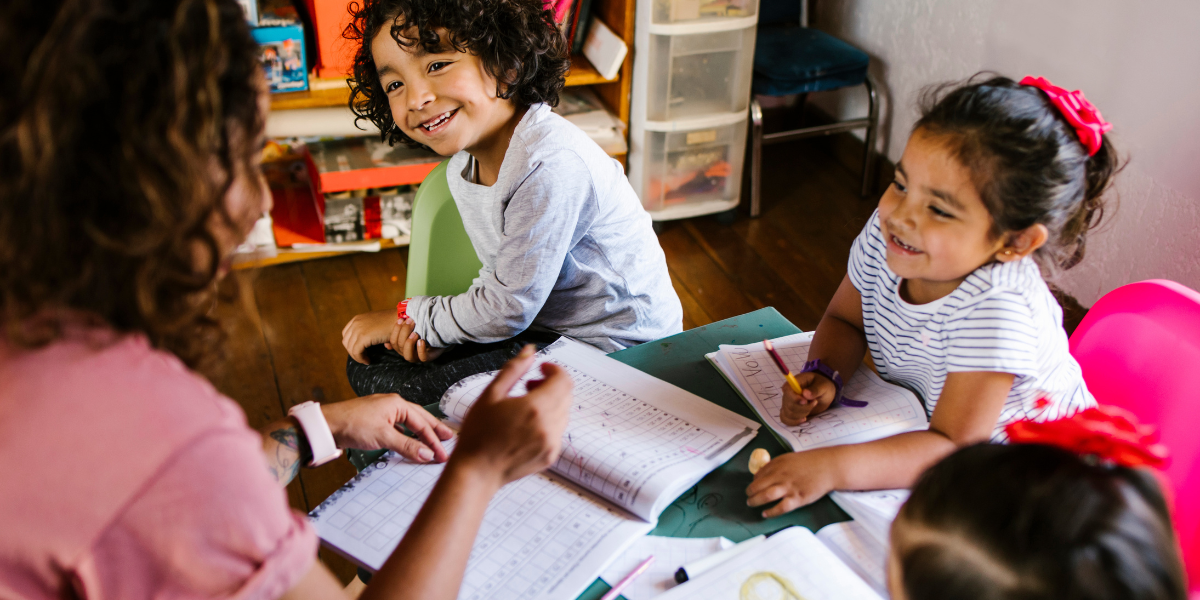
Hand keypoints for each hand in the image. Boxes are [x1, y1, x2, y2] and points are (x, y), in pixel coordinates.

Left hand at [322, 394, 453, 462]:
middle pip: (420, 419)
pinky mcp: (376, 422)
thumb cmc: (352, 424)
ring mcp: (384, 413)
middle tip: (449, 439)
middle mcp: (393, 405)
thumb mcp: (383, 436)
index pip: (422, 424)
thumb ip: (407, 446)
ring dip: (422, 434)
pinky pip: (399, 429)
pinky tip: (411, 442)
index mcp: (398, 404)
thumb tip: (427, 454)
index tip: (442, 455)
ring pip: (409, 424)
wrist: (326, 425)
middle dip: (434, 431)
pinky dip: (408, 436)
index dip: (434, 441)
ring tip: (434, 441)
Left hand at [342, 309, 398, 363]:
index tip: (360, 350)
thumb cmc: (395, 323)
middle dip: (353, 351)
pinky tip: (368, 361)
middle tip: (362, 357)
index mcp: (357, 319)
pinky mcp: (363, 337)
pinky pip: (356, 352)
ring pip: (350, 348)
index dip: (351, 344)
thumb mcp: (379, 326)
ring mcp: (358, 329)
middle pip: (346, 342)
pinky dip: (360, 358)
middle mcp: (355, 323)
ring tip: (366, 360)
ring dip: (357, 356)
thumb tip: (384, 346)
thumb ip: (375, 334)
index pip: (346, 334)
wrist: (402, 319)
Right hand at [386, 317, 448, 362]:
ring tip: (415, 333)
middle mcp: (408, 352)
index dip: (396, 330)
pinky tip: (421, 341)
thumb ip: (403, 328)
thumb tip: (390, 336)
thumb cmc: (425, 330)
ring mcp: (418, 357)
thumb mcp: (414, 327)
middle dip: (404, 332)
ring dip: (409, 343)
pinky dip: (421, 350)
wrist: (441, 334)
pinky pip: (423, 358)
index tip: (401, 319)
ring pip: (408, 356)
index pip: (393, 341)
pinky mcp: (429, 357)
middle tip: (411, 321)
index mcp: (402, 346)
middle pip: (400, 346)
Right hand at [453, 345, 571, 485]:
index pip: (563, 380)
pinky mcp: (551, 455)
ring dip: (551, 402)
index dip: (554, 369)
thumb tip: (530, 351)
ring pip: (564, 412)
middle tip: (529, 386)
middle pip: (566, 394)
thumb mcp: (491, 395)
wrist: (477, 471)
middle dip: (551, 384)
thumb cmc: (478, 433)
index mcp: (535, 408)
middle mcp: (549, 426)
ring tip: (524, 406)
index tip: (541, 368)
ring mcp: (552, 443)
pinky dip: (549, 421)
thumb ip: (514, 369)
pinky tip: (526, 424)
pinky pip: (559, 430)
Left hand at [745, 450, 837, 516]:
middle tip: (748, 497)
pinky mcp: (798, 498)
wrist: (829, 467)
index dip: (753, 482)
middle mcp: (781, 475)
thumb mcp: (789, 459)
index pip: (758, 474)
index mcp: (778, 464)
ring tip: (751, 504)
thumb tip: (760, 475)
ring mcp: (789, 487)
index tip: (752, 487)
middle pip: (758, 486)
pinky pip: (781, 507)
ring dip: (755, 501)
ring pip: (766, 496)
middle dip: (750, 493)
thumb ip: (775, 466)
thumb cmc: (810, 462)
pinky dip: (771, 512)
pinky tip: (765, 514)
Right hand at [779, 372, 837, 425]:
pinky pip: (785, 419)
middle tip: (815, 402)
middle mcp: (788, 393)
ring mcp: (788, 403)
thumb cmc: (822, 385)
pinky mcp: (790, 411)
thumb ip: (815, 389)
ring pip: (788, 414)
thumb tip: (805, 393)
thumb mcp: (823, 385)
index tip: (806, 401)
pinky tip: (804, 419)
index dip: (794, 398)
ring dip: (802, 414)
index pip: (786, 390)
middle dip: (803, 408)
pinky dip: (793, 422)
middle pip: (788, 405)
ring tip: (811, 408)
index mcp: (794, 383)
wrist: (823, 392)